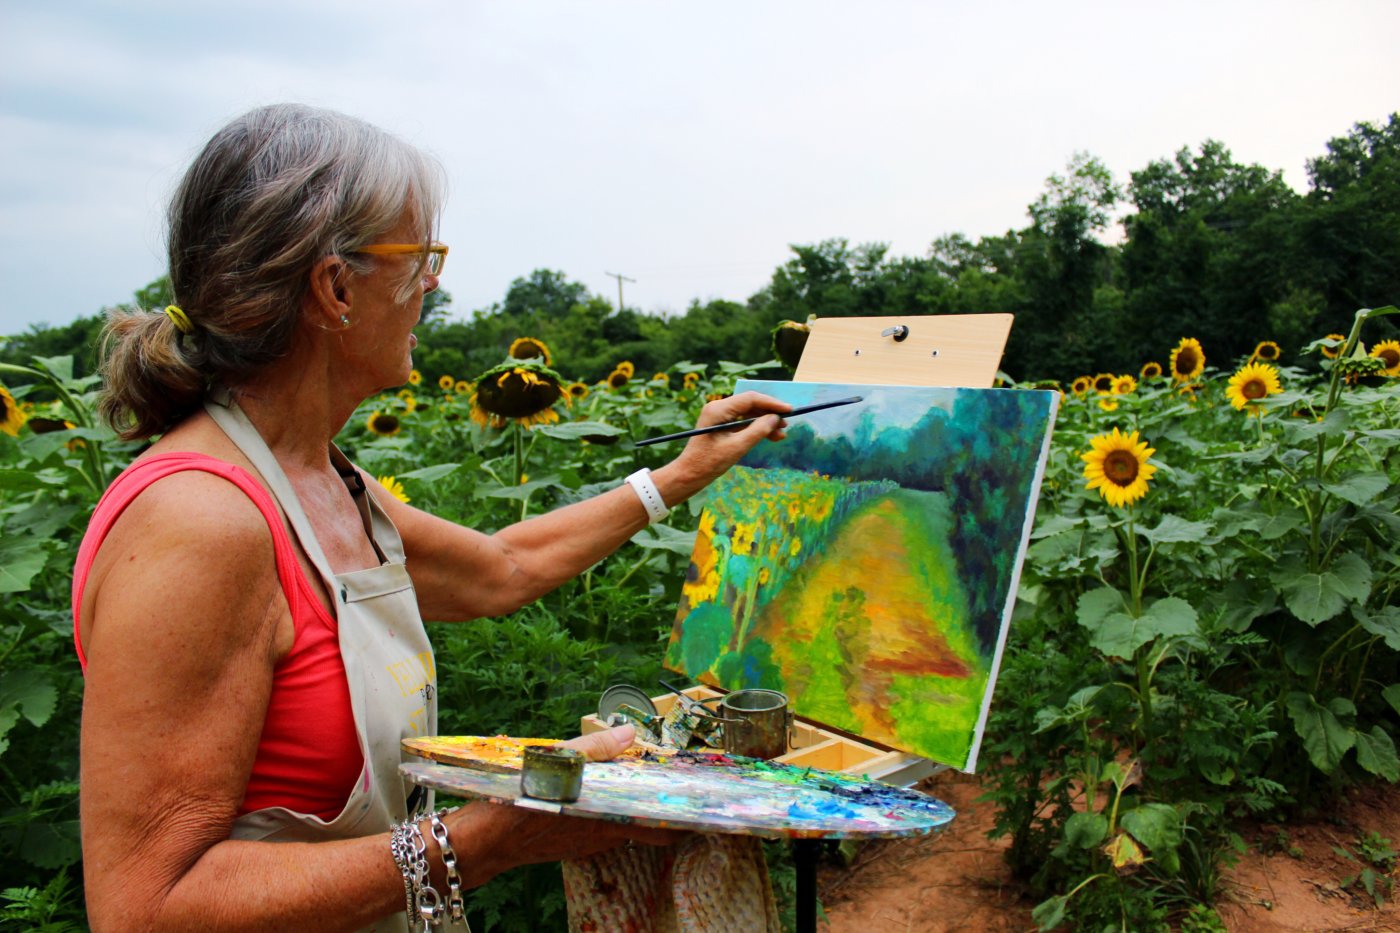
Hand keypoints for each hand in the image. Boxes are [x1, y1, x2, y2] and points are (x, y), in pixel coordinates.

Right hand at [447, 725, 681, 882]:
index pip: (664, 829)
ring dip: (635, 808)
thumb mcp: (555, 764)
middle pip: (647, 826)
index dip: (685, 817)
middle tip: (675, 786)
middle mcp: (604, 836)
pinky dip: (611, 812)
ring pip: (625, 825)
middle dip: (662, 808)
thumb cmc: (517, 803)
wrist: (480, 842)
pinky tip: (602, 794)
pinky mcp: (572, 843)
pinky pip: (603, 827)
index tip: (703, 802)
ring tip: (644, 783)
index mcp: (608, 820)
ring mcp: (588, 842)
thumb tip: (629, 734)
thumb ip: (594, 748)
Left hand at [670, 391, 790, 491]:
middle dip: (769, 413)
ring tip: (781, 433)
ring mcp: (719, 416)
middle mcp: (718, 408)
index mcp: (718, 409)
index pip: (750, 399)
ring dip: (765, 422)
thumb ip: (758, 431)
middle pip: (750, 404)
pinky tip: (771, 436)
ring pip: (749, 413)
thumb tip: (775, 418)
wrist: (689, 475)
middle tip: (787, 423)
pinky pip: (743, 422)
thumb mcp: (737, 447)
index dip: (772, 403)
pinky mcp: (721, 425)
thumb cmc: (709, 463)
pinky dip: (756, 428)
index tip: (789, 410)